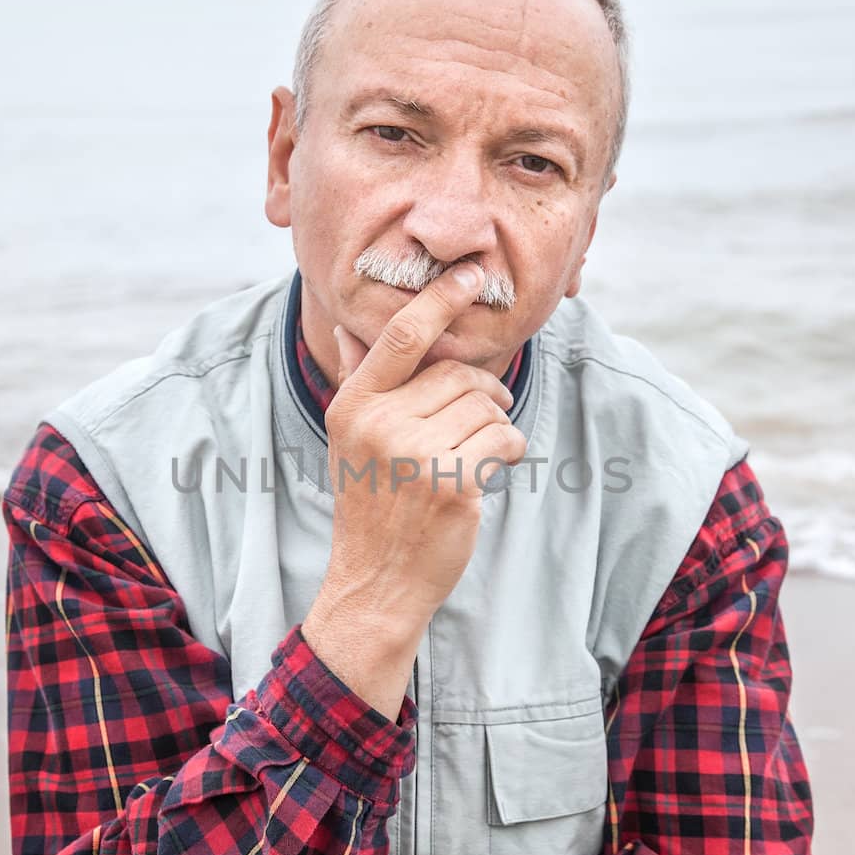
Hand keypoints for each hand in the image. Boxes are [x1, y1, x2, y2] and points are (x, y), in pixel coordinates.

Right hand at [305, 264, 525, 682]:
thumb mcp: (348, 440)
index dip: (442, 298)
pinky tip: (491, 471)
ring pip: (487, 406)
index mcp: (354, 405)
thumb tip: (345, 329)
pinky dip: (510, 451)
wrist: (376, 581)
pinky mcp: (452, 484)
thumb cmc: (371, 504)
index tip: (473, 273)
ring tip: (477, 452)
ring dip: (496, 425)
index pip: (403, 335)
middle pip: (458, 374)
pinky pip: (504, 439)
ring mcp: (415, 455)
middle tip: (482, 415)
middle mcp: (380, 424)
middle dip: (483, 390)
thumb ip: (358, 383)